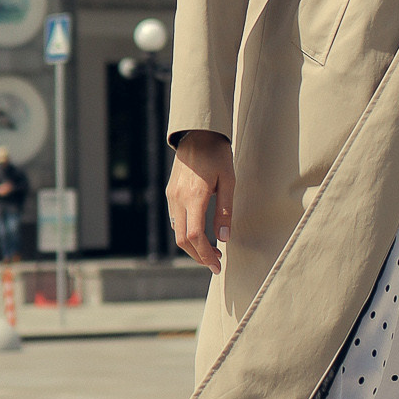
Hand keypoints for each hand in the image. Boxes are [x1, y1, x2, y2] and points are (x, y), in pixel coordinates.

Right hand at [168, 131, 233, 272]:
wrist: (197, 133)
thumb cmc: (217, 154)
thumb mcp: (228, 180)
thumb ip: (225, 210)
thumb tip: (224, 238)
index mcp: (194, 196)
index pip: (195, 236)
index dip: (206, 254)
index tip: (218, 265)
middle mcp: (178, 199)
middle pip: (183, 240)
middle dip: (199, 256)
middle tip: (216, 263)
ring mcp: (171, 196)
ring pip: (177, 232)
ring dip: (192, 246)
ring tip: (212, 250)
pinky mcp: (170, 193)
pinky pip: (175, 220)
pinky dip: (186, 233)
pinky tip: (200, 233)